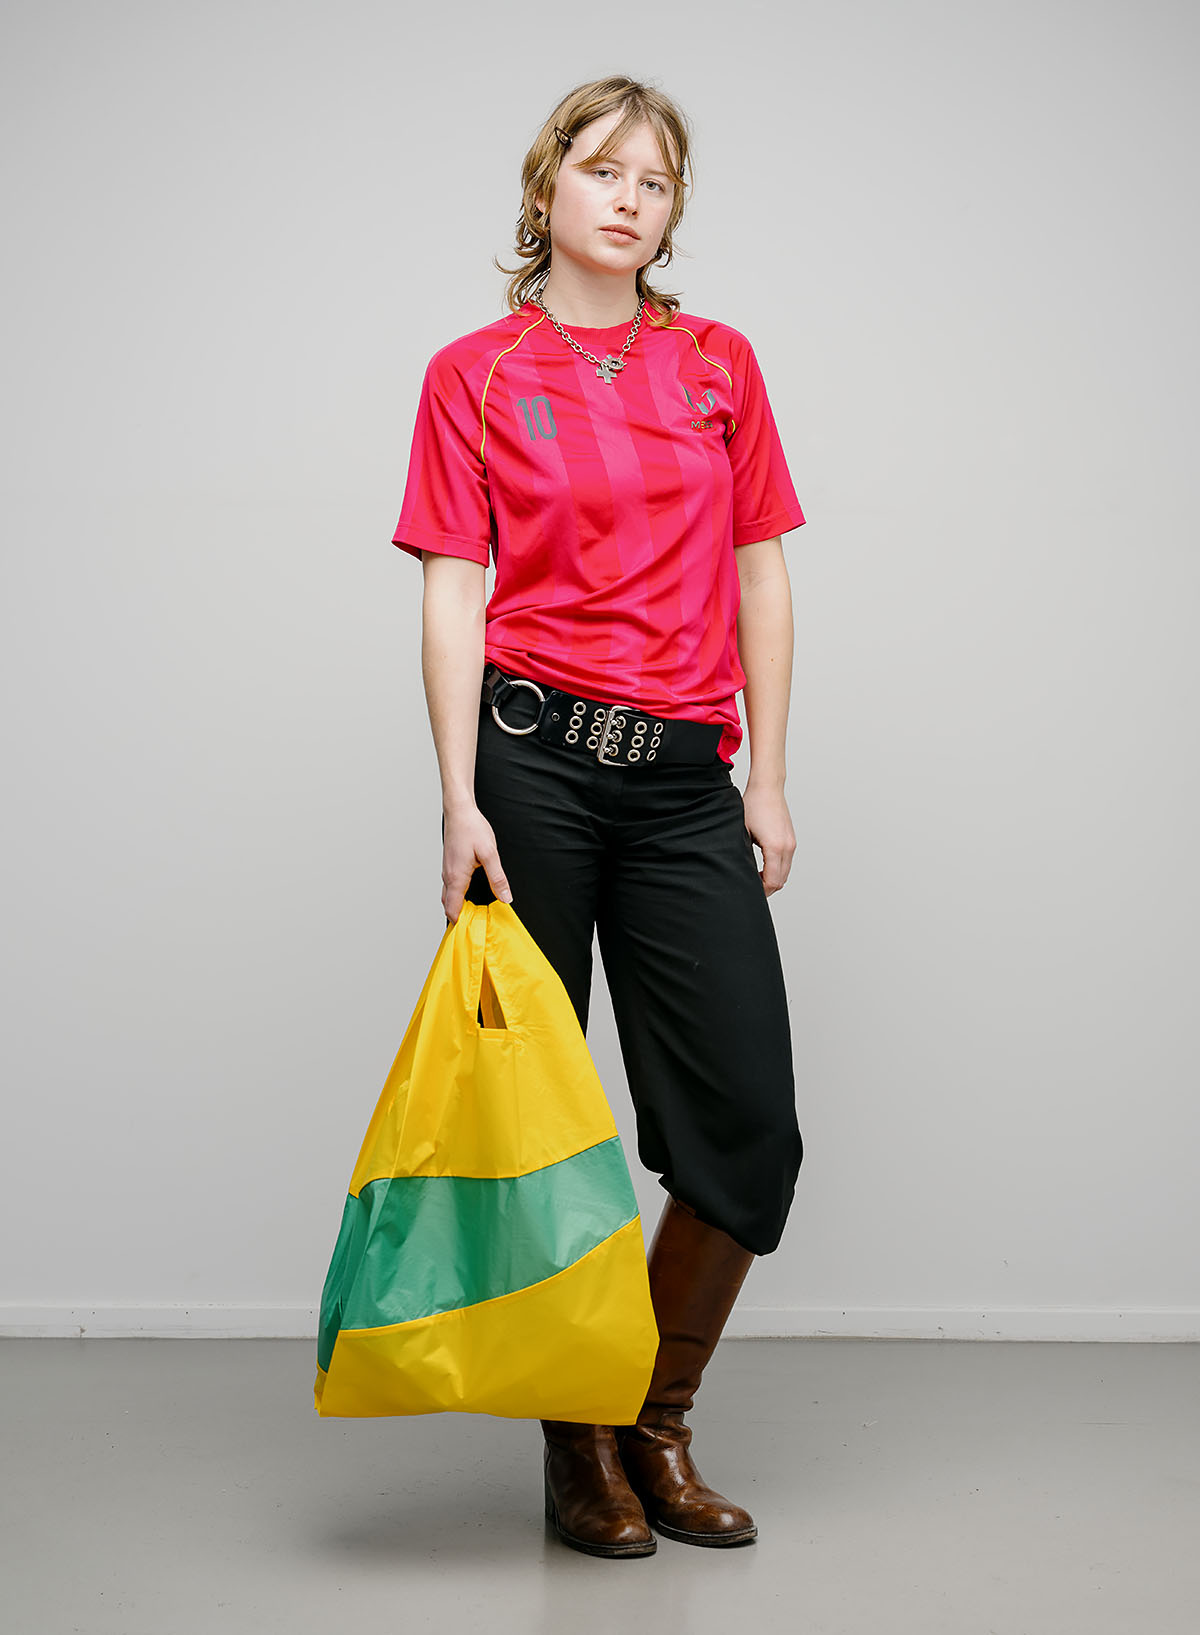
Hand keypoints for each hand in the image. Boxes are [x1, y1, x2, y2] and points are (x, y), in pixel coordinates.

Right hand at [441, 804, 511, 923]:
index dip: (460, 924)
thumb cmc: (471, 829)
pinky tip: (468, 895)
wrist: (459, 810)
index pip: (452, 909)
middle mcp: (448, 877)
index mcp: (456, 878)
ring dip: (457, 907)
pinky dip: (456, 896)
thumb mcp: (490, 854)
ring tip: (473, 915)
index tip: (471, 934)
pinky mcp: (450, 865)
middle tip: (473, 928)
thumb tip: (505, 898)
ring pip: (448, 896)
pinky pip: (450, 887)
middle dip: (459, 919)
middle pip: (448, 906)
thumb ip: (497, 877)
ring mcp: (447, 871)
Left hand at [741, 783, 794, 896]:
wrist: (767, 787)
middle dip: (767, 888)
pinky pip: (787, 862)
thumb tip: (739, 871)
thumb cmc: (753, 805)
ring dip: (773, 879)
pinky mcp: (791, 839)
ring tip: (756, 879)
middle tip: (752, 889)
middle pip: (781, 880)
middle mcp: (787, 846)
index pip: (772, 881)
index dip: (761, 890)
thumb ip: (743, 853)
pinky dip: (777, 870)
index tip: (749, 891)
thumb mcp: (742, 832)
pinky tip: (764, 868)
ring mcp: (791, 843)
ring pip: (785, 873)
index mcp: (775, 847)